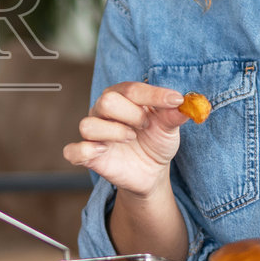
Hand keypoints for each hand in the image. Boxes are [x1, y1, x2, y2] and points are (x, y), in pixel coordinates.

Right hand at [62, 82, 191, 196]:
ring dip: (114, 132)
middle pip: (106, 101)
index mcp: (123, 97)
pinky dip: (86, 151)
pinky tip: (104, 152)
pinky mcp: (88, 156)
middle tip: (146, 125)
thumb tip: (185, 104)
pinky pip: (74, 151)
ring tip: (131, 138)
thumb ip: (173, 115)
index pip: (131, 88)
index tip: (175, 101)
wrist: (151, 172)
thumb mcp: (169, 128)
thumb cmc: (156, 142)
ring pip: (89, 125)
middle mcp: (103, 111)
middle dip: (131, 114)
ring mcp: (94, 134)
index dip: (154, 94)